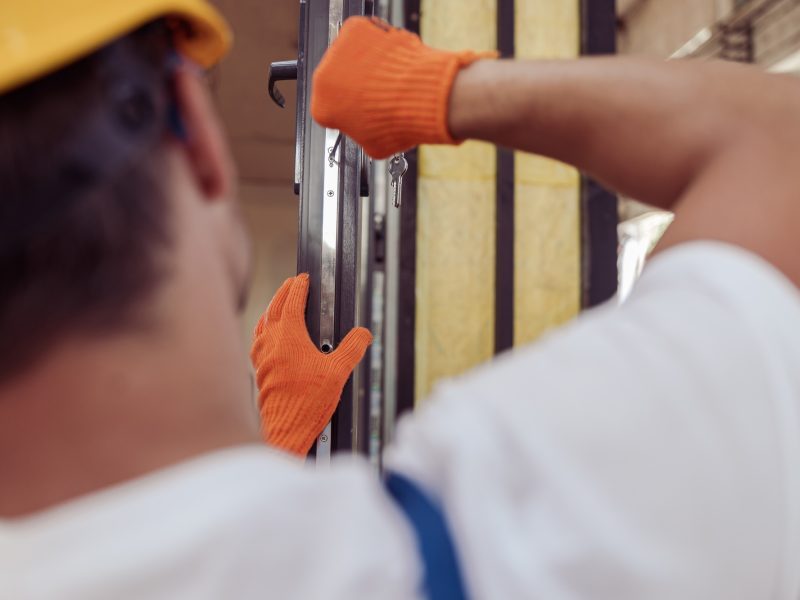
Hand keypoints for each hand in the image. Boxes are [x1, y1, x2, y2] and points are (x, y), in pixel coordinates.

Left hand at [250, 274, 371, 455]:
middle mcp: (270, 342)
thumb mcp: (338, 371)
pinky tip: (269, 340)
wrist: (285, 427)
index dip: (298, 287)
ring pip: (262, 324)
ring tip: (277, 306)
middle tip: (290, 284)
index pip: (291, 301)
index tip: (302, 279)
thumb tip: (363, 334)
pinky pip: (258, 341)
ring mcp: (261, 357)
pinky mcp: (259, 371)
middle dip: (282, 293)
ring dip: (270, 310)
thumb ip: (352, 348)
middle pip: (273, 308)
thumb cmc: (307, 401)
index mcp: (288, 336)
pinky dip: (264, 331)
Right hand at [311, 16, 494, 158]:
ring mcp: (337, 50)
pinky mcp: (355, 29)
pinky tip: (392, 56)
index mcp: (323, 110)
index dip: (348, 109)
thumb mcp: (375, 144)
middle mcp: (323, 78)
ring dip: (366, 62)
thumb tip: (367, 127)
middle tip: (378, 91)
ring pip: (350, 55)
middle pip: (336, 79)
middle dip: (355, 83)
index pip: (329, 107)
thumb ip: (362, 133)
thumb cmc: (399, 122)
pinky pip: (365, 34)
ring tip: (390, 75)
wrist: (420, 97)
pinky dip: (378, 41)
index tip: (362, 108)